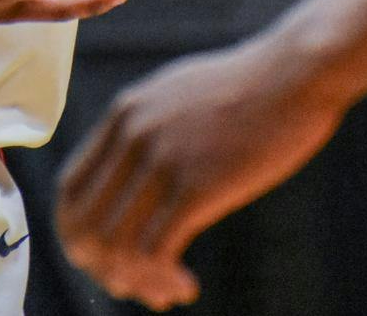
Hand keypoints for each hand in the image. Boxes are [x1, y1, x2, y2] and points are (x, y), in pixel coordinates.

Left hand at [57, 39, 351, 309]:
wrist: (297, 72)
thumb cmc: (251, 87)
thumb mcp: (180, 93)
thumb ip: (149, 125)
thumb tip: (136, 168)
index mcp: (124, 113)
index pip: (69, 188)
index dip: (81, 233)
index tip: (109, 257)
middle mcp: (132, 135)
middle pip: (82, 223)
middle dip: (100, 266)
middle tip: (135, 285)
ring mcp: (161, 159)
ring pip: (114, 245)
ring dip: (134, 281)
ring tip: (164, 293)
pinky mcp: (196, 185)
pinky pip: (155, 252)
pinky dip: (163, 280)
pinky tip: (187, 285)